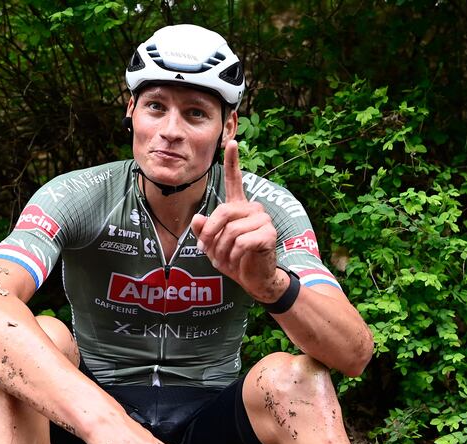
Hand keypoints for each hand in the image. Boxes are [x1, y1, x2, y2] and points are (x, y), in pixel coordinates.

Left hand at [191, 140, 283, 301]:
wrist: (254, 279)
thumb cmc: (234, 259)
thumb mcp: (212, 245)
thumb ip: (204, 230)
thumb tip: (198, 219)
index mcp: (238, 207)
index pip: (234, 180)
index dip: (232, 161)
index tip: (232, 142)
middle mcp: (252, 208)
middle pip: (222, 212)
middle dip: (210, 234)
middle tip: (206, 250)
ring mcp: (263, 219)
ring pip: (230, 230)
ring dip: (221, 249)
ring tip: (225, 259)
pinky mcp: (268, 233)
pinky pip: (241, 242)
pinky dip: (233, 256)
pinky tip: (239, 261)